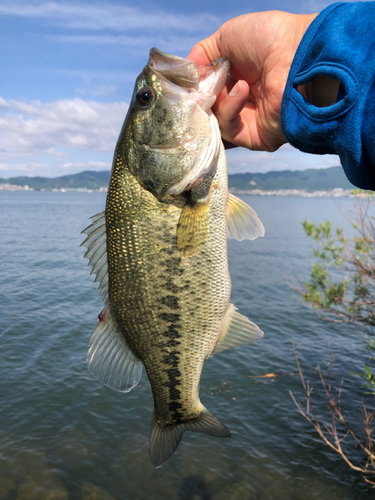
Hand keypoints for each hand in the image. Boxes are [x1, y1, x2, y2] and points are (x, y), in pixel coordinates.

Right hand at [187, 11, 316, 150]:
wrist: (298, 53)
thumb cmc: (268, 39)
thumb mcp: (227, 36)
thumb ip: (203, 54)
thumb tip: (189, 72)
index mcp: (237, 78)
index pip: (207, 91)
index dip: (196, 87)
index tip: (188, 80)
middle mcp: (243, 101)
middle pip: (208, 110)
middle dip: (202, 98)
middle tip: (200, 86)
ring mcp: (250, 120)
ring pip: (216, 122)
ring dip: (217, 101)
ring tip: (229, 82)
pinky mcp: (256, 137)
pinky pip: (232, 130)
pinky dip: (230, 110)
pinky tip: (241, 90)